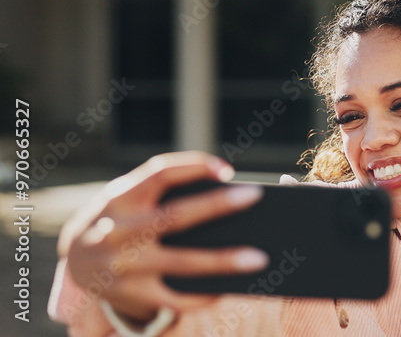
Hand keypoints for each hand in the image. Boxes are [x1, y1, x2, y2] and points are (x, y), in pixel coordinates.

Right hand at [58, 152, 267, 322]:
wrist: (75, 260)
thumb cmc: (118, 217)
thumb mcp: (126, 194)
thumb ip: (160, 187)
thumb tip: (222, 189)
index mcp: (120, 198)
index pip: (159, 173)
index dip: (194, 166)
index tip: (227, 169)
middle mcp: (119, 231)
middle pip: (175, 216)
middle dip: (217, 205)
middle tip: (254, 195)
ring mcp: (124, 266)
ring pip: (182, 263)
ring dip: (223, 261)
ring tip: (260, 258)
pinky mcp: (131, 295)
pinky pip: (176, 298)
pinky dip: (206, 294)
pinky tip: (230, 286)